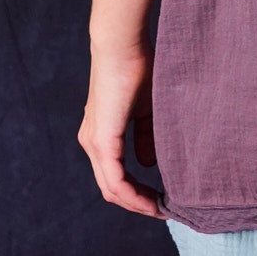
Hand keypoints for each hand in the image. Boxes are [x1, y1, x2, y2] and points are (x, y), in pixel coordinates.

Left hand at [78, 44, 167, 217]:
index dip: (138, 192)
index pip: (115, 175)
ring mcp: (94, 143)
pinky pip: (116, 180)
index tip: (162, 198)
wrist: (122, 45)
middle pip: (111, 189)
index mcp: (101, 134)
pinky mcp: (102, 141)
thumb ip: (146, 137)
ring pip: (112, 189)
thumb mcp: (147, 109)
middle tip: (164, 210)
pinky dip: (134, 195)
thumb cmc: (138, 68)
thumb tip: (148, 163)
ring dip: (137, 203)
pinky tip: (152, 201)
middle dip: (138, 203)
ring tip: (161, 209)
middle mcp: (91, 143)